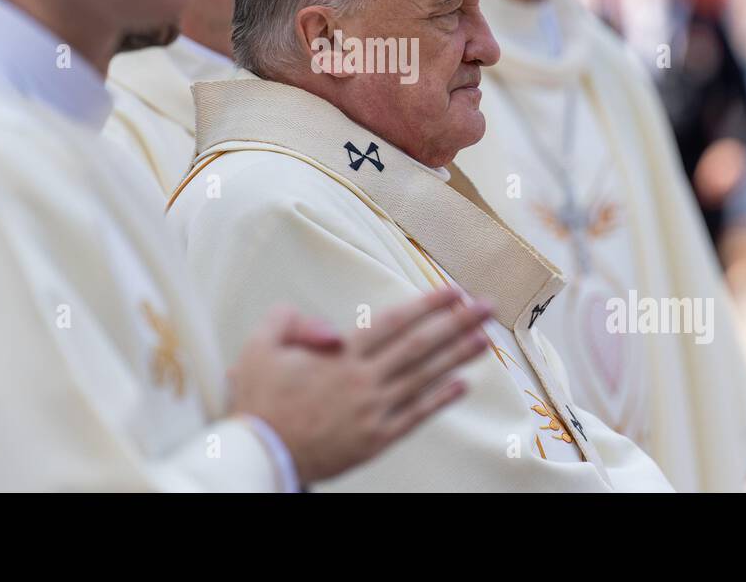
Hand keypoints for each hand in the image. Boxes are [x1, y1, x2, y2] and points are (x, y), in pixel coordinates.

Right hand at [228, 287, 490, 484]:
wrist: (260, 456)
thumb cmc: (259, 402)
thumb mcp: (259, 347)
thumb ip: (289, 321)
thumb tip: (327, 326)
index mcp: (340, 356)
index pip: (394, 322)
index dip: (427, 305)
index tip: (453, 290)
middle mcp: (364, 381)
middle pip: (420, 345)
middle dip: (457, 322)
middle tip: (486, 307)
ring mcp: (373, 411)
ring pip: (424, 378)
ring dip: (457, 356)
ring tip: (485, 339)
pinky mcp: (375, 439)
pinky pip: (416, 416)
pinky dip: (440, 399)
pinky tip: (461, 385)